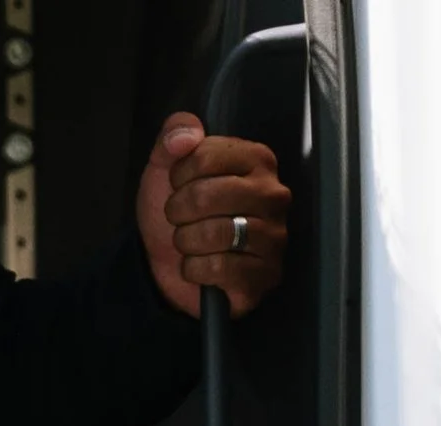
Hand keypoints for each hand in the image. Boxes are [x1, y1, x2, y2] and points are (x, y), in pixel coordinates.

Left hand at [138, 111, 290, 319]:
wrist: (168, 266)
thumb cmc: (178, 213)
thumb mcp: (165, 169)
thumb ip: (173, 136)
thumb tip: (185, 136)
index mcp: (257, 159)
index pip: (205, 156)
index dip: (178, 176)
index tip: (179, 187)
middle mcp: (273, 194)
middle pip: (206, 195)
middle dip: (178, 212)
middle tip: (180, 219)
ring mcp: (274, 235)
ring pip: (213, 234)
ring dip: (186, 242)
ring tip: (189, 242)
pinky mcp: (266, 274)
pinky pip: (218, 268)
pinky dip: (194, 270)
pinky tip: (199, 267)